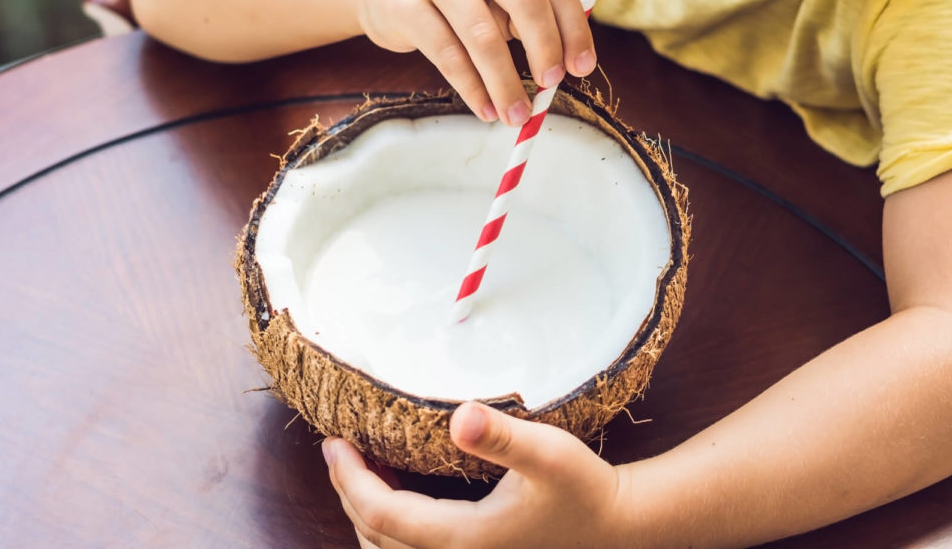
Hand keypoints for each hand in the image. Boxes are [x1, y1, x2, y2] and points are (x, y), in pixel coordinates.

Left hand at [323, 401, 631, 548]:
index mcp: (464, 539)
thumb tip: (459, 415)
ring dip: (367, 513)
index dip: (349, 479)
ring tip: (360, 470)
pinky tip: (400, 496)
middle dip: (348, 493)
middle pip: (376, 537)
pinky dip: (391, 528)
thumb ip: (502, 435)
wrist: (619, 527)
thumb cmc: (585, 490)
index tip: (332, 441)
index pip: (382, 514)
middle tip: (337, 450)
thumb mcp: (548, 454)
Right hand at [358, 0, 596, 126]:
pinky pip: (447, 55)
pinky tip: (486, 110)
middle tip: (552, 86)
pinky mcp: (403, 3)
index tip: (582, 68)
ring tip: (517, 116)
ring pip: (483, 35)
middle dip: (545, 48)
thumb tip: (571, 64)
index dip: (573, 28)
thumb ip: (534, 13)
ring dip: (505, 83)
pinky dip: (472, 89)